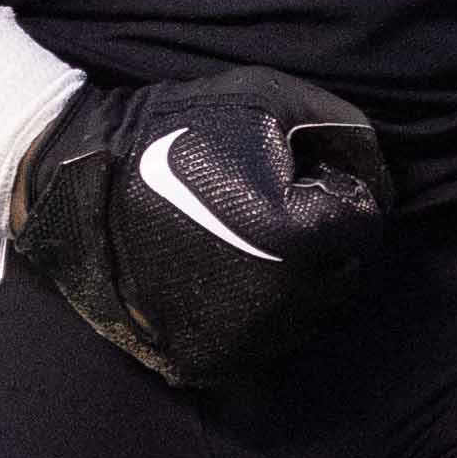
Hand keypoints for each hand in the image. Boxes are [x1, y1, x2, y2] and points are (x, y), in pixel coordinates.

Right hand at [5, 61, 386, 395]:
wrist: (82, 177)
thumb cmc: (178, 128)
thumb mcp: (268, 97)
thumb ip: (338, 129)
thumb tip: (374, 170)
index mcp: (297, 238)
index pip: (365, 223)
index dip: (340, 192)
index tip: (306, 178)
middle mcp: (277, 301)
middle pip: (344, 274)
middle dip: (324, 240)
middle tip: (281, 209)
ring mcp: (242, 338)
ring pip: (309, 314)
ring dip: (298, 280)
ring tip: (253, 239)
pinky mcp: (209, 360)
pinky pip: (264, 342)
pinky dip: (259, 313)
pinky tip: (231, 274)